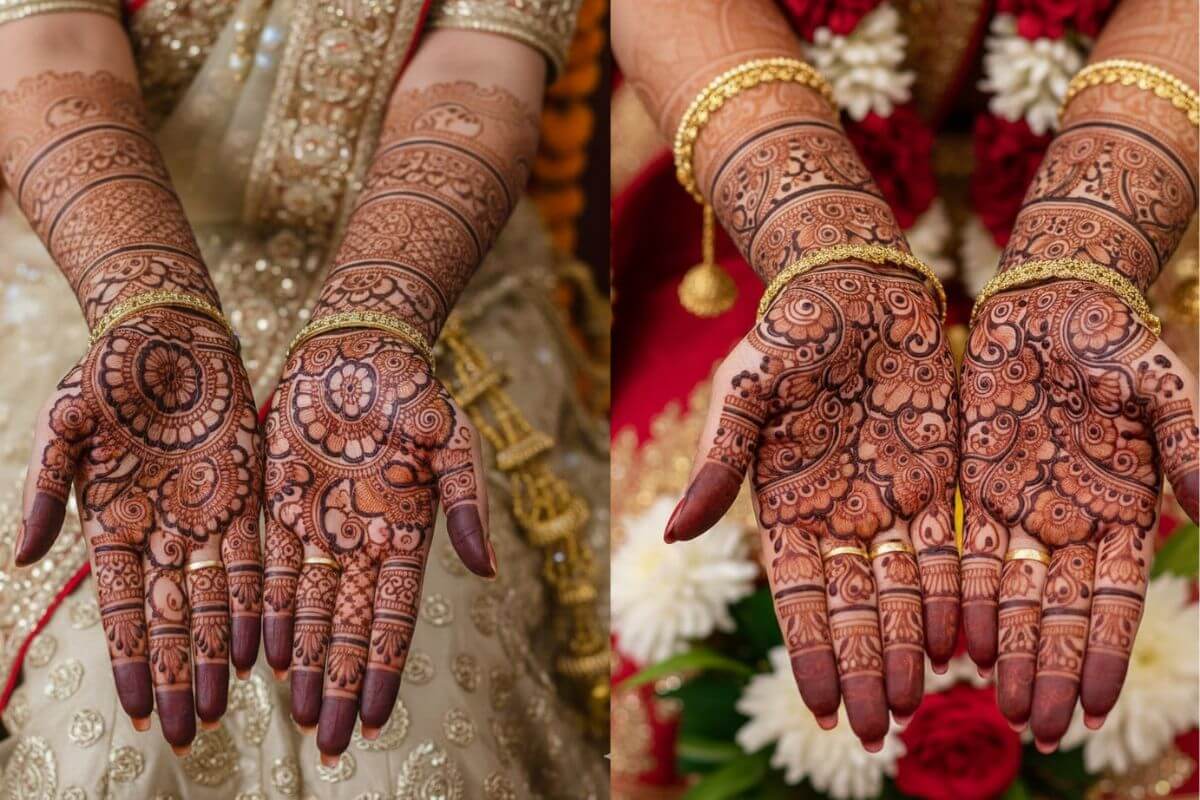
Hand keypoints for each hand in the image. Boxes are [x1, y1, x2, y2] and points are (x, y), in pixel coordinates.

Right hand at [15, 308, 262, 750]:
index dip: (133, 659)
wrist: (168, 331)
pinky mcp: (246, 495)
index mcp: (112, 523)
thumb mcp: (63, 425)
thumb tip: (20, 559)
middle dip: (180, 673)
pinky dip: (256, 601)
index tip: (138, 709)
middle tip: (190, 732)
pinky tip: (263, 643)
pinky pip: (253, 558)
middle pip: (174, 618)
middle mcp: (161, 532)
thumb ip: (45, 490)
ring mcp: (204, 517)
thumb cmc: (107, 372)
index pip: (124, 609)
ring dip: (220, 651)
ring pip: (215, 599)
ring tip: (227, 703)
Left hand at [262, 329, 493, 761]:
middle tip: (332, 742)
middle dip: (342, 685)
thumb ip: (467, 505)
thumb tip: (486, 569)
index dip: (386, 669)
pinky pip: (273, 573)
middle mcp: (364, 543)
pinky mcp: (283, 508)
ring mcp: (322, 528)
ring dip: (306, 664)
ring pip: (311, 612)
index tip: (380, 718)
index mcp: (408, 534)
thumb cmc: (416, 393)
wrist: (359, 349)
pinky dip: (270, 616)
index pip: (396, 617)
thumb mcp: (454, 444)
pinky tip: (264, 657)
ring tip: (302, 716)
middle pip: (351, 629)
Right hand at [666, 265, 958, 748]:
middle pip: (853, 607)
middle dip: (863, 667)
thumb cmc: (787, 332)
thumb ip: (718, 464)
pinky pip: (948, 549)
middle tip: (878, 730)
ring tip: (920, 705)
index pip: (798, 595)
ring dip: (909, 646)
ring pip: (903, 590)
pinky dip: (955, 595)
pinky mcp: (937, 479)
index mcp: (784, 505)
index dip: (810, 650)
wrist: (854, 283)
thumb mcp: (744, 395)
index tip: (821, 707)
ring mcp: (887, 500)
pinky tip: (965, 642)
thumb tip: (674, 533)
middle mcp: (836, 515)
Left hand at [960, 281, 1198, 749]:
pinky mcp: (970, 490)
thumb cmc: (1113, 339)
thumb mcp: (1160, 388)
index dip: (1099, 656)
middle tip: (1031, 733)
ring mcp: (1018, 511)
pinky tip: (948, 642)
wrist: (1049, 303)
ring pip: (1006, 597)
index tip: (1087, 710)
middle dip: (1045, 673)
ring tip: (990, 707)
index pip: (1111, 602)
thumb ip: (1188, 444)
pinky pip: (961, 555)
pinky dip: (956, 599)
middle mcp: (1069, 526)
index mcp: (1123, 513)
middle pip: (1055, 615)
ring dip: (1001, 652)